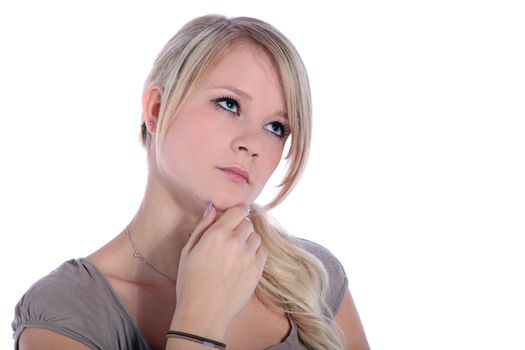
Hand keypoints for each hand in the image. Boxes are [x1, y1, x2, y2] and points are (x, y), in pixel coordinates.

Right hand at [171, 203, 267, 339]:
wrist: (203, 313)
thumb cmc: (190, 283)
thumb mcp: (187, 251)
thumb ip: (202, 226)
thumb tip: (212, 208)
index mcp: (217, 234)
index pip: (239, 210)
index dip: (237, 211)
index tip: (234, 216)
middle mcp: (236, 241)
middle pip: (247, 223)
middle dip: (240, 227)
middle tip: (230, 239)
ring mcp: (248, 256)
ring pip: (256, 237)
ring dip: (248, 241)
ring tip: (235, 253)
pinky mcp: (257, 270)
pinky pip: (262, 252)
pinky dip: (255, 253)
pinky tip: (243, 262)